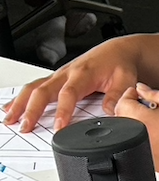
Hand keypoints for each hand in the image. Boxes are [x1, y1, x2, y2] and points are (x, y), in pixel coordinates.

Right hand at [4, 37, 142, 133]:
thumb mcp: (126, 80)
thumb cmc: (119, 65)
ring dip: (20, 104)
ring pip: (33, 88)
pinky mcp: (56, 78)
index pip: (69, 94)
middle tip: (25, 127)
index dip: (63, 111)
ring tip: (10, 119)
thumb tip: (111, 112)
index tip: (59, 128)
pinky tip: (11, 108)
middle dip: (31, 110)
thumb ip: (118, 96)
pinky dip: (21, 98)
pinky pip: (34, 87)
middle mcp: (66, 73)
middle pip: (43, 91)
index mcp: (83, 74)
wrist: (116, 52)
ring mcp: (58, 75)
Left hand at [115, 84, 158, 175]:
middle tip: (148, 105)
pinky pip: (149, 152)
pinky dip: (154, 143)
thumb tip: (142, 90)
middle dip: (133, 111)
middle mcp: (146, 143)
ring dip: (143, 128)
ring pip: (137, 139)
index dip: (128, 96)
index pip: (122, 105)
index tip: (135, 94)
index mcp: (147, 123)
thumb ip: (154, 93)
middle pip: (126, 124)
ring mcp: (154, 159)